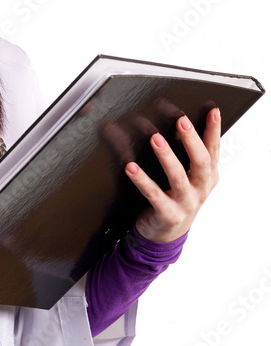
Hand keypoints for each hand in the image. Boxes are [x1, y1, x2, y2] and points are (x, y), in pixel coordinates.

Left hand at [125, 107, 220, 242]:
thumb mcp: (190, 178)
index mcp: (208, 177)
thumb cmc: (176, 198)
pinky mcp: (168, 214)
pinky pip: (154, 195)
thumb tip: (179, 122)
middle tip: (181, 120)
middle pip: (200, 162)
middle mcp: (200, 190)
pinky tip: (131, 168)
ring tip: (155, 138)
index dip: (214, 131)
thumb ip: (189, 156)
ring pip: (178, 177)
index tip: (212, 110)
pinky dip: (142, 180)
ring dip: (166, 156)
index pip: (213, 150)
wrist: (166, 234)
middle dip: (192, 140)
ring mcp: (186, 204)